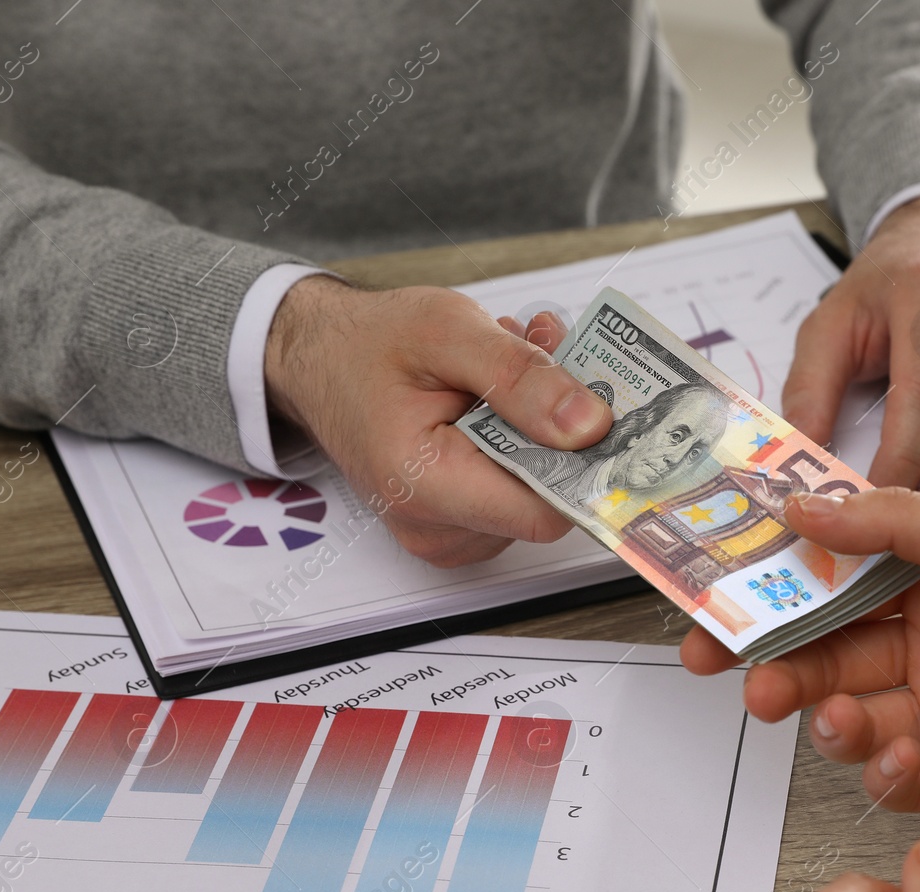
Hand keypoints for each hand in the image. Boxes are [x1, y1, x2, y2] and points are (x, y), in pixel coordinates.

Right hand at [263, 277, 611, 566]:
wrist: (319, 359)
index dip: (585, 461)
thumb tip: (590, 425)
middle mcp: (438, 528)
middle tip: (544, 354)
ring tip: (510, 365)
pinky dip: (523, 438)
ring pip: (538, 489)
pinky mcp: (459, 524)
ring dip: (543, 423)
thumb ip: (520, 378)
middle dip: (561, 424)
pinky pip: (516, 489)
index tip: (601, 404)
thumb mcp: (448, 331)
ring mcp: (448, 533)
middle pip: (548, 496)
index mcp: (428, 485)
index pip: (547, 510)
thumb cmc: (369, 344)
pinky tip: (499, 393)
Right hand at [682, 488, 919, 823]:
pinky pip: (897, 778)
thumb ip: (897, 522)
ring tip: (835, 713)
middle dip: (777, 661)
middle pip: (828, 651)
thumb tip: (805, 504)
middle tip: (738, 671)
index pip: (835, 578)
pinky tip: (896, 756)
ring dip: (826, 715)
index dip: (775, 586)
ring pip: (852, 713)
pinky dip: (882, 773)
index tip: (720, 593)